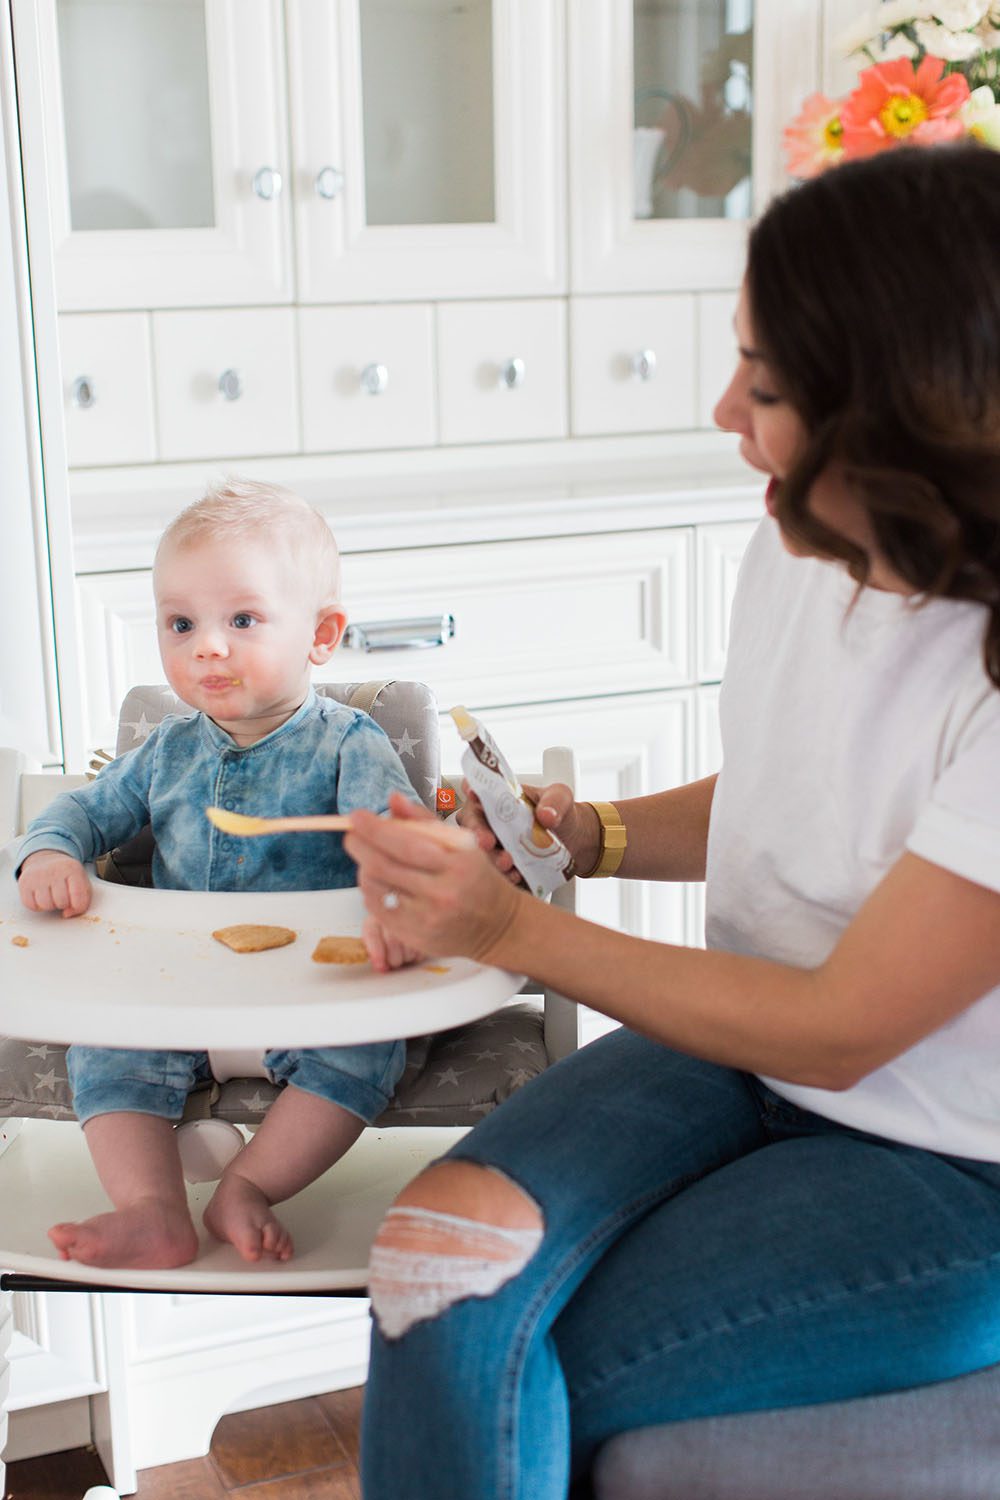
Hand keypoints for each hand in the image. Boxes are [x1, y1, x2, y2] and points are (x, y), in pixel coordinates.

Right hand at [18, 850, 91, 917]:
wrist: (46, 860)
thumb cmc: (67, 877)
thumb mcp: (81, 883)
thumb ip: (82, 901)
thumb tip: (66, 914)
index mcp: (72, 869)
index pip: (78, 895)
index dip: (77, 906)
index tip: (74, 904)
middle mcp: (54, 870)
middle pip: (61, 902)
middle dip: (63, 904)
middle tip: (61, 896)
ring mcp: (37, 875)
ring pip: (45, 905)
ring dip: (50, 906)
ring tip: (51, 896)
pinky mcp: (24, 882)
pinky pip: (30, 905)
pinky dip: (36, 906)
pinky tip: (40, 897)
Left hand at [345, 791, 522, 963]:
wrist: (498, 925)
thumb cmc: (476, 878)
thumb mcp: (461, 844)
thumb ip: (425, 820)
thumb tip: (393, 799)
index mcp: (456, 864)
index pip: (406, 844)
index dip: (375, 829)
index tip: (355, 817)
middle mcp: (441, 893)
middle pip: (384, 867)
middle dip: (359, 847)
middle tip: (352, 836)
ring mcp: (427, 919)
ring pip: (376, 890)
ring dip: (363, 869)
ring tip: (368, 859)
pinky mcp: (416, 938)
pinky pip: (378, 912)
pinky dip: (371, 892)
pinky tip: (377, 882)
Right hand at [457, 781, 599, 881]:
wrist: (574, 841)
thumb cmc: (559, 813)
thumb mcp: (562, 797)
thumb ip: (554, 801)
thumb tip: (546, 814)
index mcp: (498, 798)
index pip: (476, 790)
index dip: (470, 791)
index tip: (473, 794)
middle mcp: (490, 821)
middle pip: (471, 825)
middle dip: (477, 834)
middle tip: (489, 842)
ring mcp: (494, 846)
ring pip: (478, 853)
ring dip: (490, 859)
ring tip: (507, 864)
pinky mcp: (501, 867)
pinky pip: (494, 873)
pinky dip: (502, 877)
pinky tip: (515, 876)